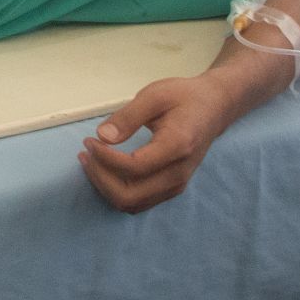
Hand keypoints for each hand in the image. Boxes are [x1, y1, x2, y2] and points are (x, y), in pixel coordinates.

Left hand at [78, 74, 245, 212]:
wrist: (214, 108)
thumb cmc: (184, 97)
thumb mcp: (155, 95)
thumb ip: (128, 116)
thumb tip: (102, 136)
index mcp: (177, 146)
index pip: (133, 167)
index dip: (105, 158)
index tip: (89, 141)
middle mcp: (178, 173)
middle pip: (130, 195)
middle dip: (100, 178)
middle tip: (85, 153)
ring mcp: (177, 185)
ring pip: (132, 204)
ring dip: (105, 187)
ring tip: (89, 161)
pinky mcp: (172, 188)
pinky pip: (139, 202)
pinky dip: (116, 191)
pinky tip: (104, 171)